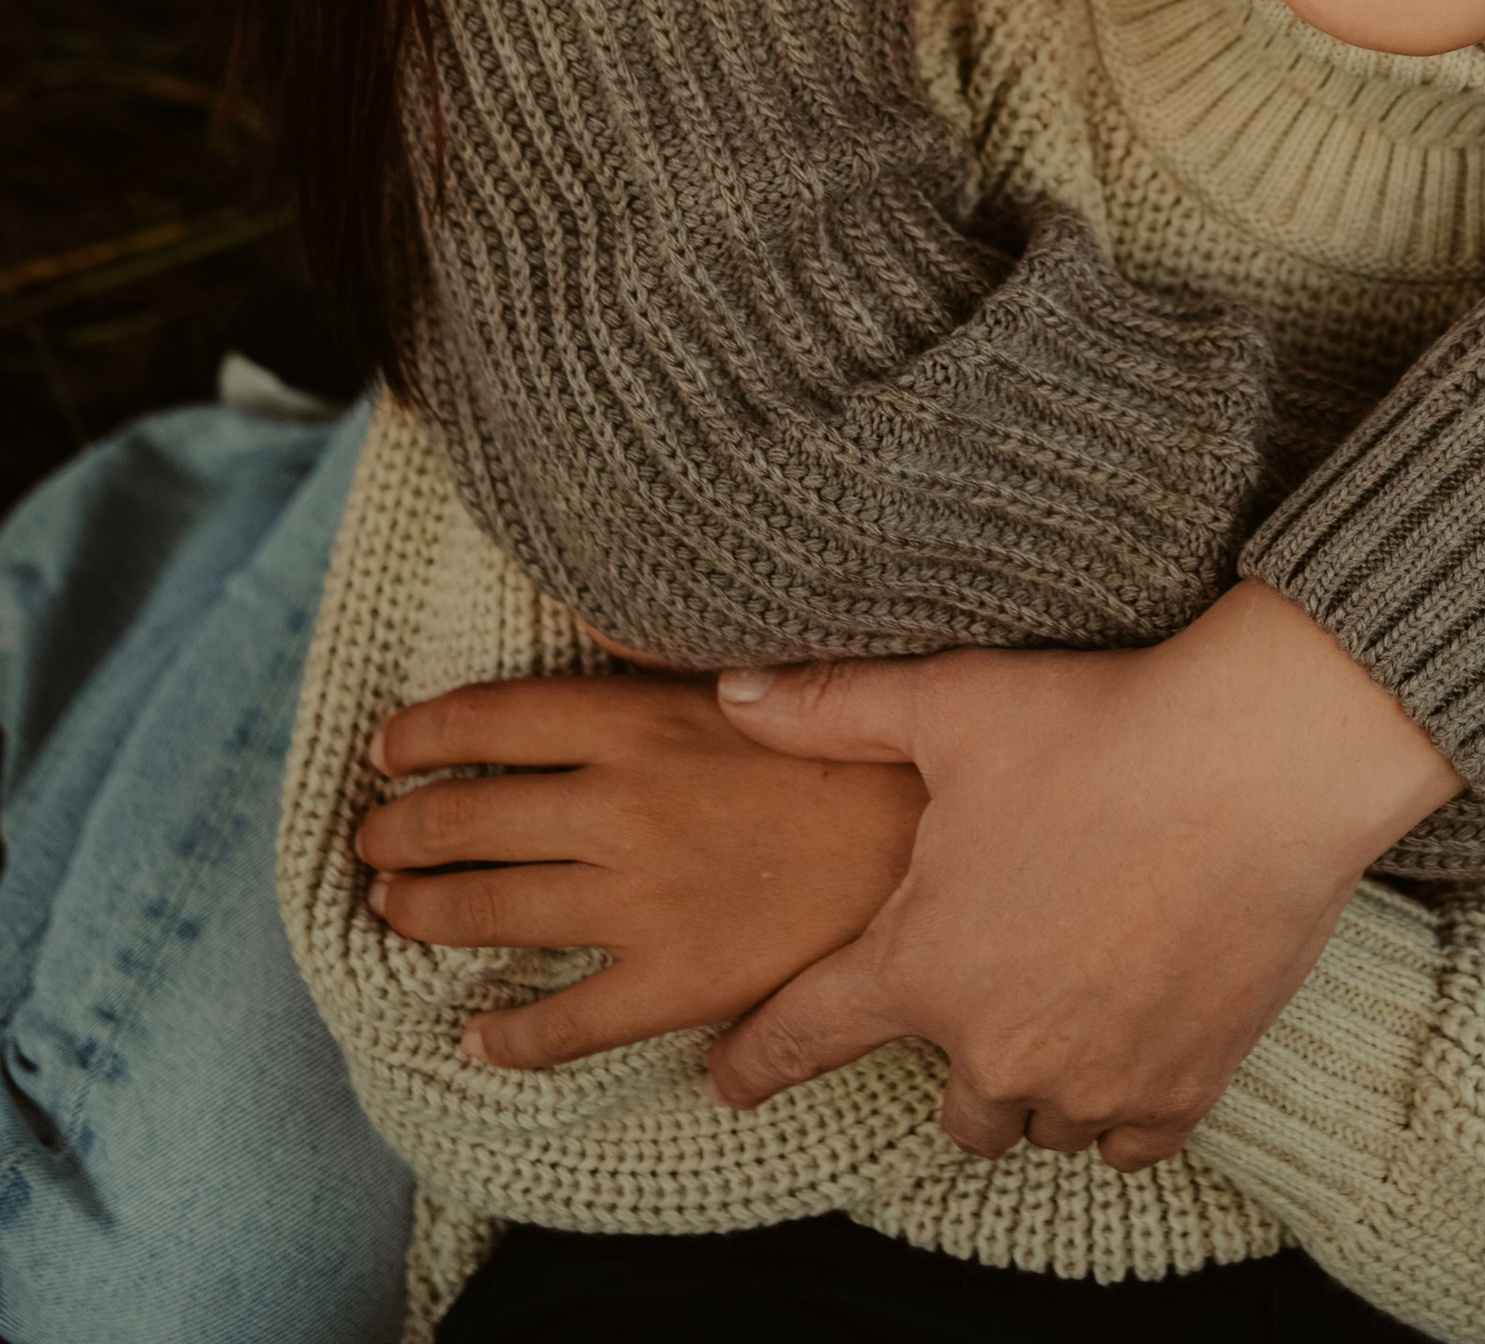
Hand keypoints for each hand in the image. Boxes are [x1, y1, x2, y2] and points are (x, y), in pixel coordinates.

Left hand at [356, 672, 924, 1068]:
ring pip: (491, 912)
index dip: (422, 737)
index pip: (491, 719)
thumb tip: (582, 628)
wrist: (930, 837)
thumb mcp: (751, 674)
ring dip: (425, 913)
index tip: (387, 751)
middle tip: (372, 843)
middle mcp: (617, 808)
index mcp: (637, 722)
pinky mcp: (672, 982)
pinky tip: (478, 1038)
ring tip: (395, 913)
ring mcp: (637, 901)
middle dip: (402, 832)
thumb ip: (657, 660)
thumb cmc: (854, 744)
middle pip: (469, 818)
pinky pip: (565, 1022)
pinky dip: (508, 1036)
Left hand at [710, 578, 1459, 1164]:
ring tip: (1065, 1003)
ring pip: (1040, 1122)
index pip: (805, 1035)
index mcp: (923, 964)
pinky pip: (1128, 1140)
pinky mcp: (1184, 1087)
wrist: (1263, 760)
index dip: (757, 1059)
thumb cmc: (1102, 726)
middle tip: (990, 986)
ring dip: (1040, 1080)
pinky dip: (1120, 1105)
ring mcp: (1096, 1080)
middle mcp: (1000, 1049)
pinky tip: (1128, 1044)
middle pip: (953, 1103)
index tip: (730, 1081)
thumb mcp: (953, 705)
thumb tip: (730, 694)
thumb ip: (833, 711)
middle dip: (959, 1052)